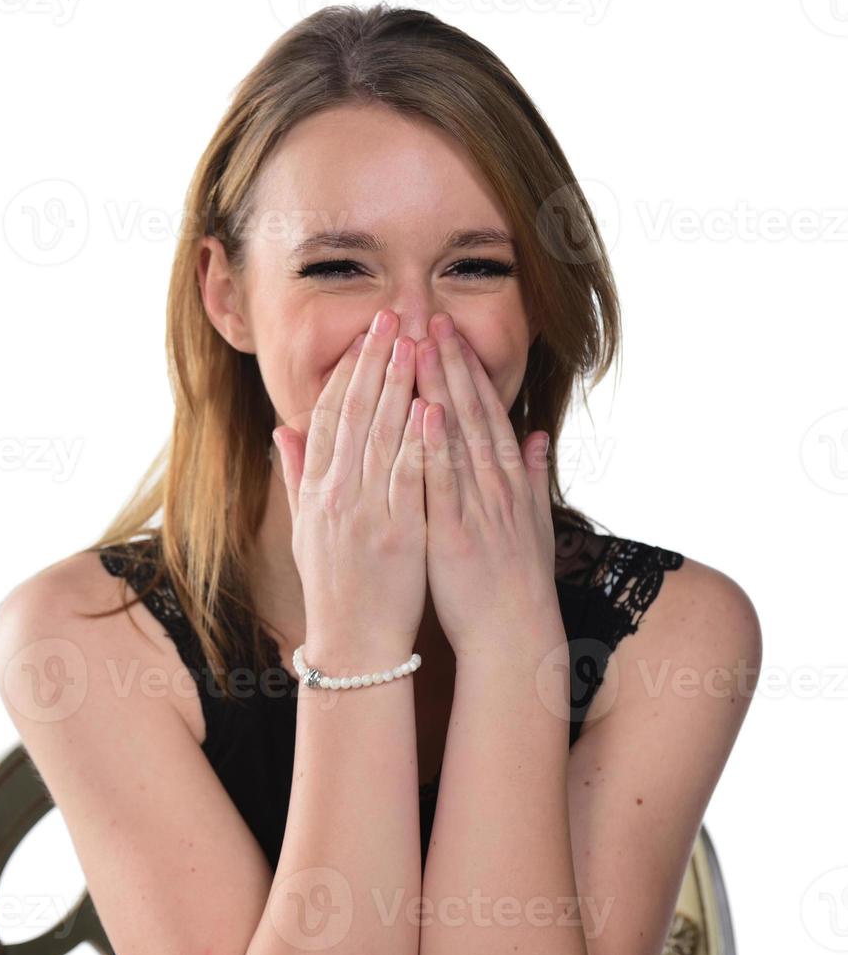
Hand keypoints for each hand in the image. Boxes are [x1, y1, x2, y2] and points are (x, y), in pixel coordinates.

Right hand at [271, 309, 428, 664]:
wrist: (352, 641)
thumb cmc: (333, 584)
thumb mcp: (303, 527)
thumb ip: (296, 474)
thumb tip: (281, 429)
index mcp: (316, 489)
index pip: (329, 416)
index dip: (348, 372)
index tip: (365, 335)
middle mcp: (337, 494)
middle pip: (355, 414)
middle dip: (375, 361)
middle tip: (391, 317)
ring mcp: (367, 512)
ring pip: (381, 436)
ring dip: (399, 385)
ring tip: (414, 342)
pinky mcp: (398, 532)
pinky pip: (408, 478)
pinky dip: (418, 441)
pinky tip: (430, 406)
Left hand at [414, 313, 562, 667]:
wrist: (514, 636)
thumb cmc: (514, 581)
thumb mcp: (532, 523)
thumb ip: (530, 476)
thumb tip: (534, 436)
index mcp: (506, 481)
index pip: (484, 413)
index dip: (467, 370)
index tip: (446, 332)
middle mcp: (495, 486)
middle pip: (471, 413)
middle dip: (450, 363)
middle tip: (429, 317)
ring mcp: (477, 508)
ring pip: (457, 436)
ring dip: (440, 388)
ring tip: (421, 345)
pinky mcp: (456, 535)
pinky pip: (443, 483)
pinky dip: (435, 446)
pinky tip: (423, 412)